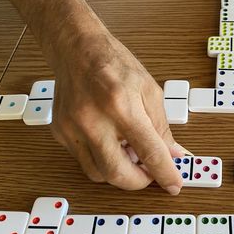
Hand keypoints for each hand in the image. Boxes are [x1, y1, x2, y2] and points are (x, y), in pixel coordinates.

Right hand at [49, 32, 187, 194]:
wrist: (76, 48)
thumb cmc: (115, 64)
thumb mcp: (149, 90)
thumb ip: (162, 127)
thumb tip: (174, 155)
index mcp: (122, 105)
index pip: (149, 152)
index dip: (165, 174)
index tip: (174, 184)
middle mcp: (93, 120)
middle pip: (117, 174)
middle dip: (138, 182)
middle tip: (150, 175)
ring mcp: (72, 128)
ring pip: (97, 173)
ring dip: (119, 172)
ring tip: (130, 152)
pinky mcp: (59, 132)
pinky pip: (83, 160)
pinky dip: (101, 159)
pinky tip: (110, 142)